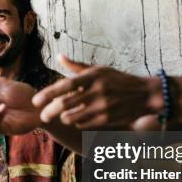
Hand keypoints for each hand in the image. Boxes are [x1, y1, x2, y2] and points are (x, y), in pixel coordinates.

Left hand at [32, 55, 160, 128]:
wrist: (145, 94)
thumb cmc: (119, 80)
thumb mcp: (100, 69)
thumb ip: (77, 66)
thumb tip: (59, 57)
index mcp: (93, 76)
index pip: (64, 85)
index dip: (47, 94)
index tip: (36, 101)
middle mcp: (96, 91)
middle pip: (64, 105)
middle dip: (49, 112)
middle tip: (43, 115)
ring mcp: (102, 107)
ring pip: (72, 117)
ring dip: (64, 118)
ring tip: (63, 116)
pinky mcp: (107, 120)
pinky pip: (83, 124)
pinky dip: (77, 122)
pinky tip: (79, 118)